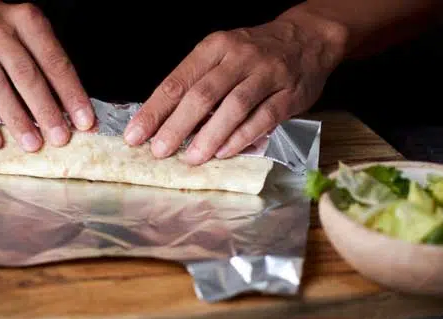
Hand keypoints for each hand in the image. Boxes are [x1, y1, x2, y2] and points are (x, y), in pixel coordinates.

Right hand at [0, 1, 94, 150]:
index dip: (71, 93)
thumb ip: (47, 67)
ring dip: (17, 119)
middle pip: (26, 74)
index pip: (54, 61)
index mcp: (27, 21)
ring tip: (32, 144)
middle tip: (60, 137)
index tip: (84, 120)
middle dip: (46, 110)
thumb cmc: (1, 32)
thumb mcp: (28, 34)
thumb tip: (70, 112)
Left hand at [123, 13, 346, 164]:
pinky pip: (262, 118)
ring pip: (232, 107)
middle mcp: (239, 58)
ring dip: (209, 136)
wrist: (308, 37)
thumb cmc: (254, 53)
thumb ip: (197, 83)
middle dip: (176, 126)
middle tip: (158, 151)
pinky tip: (224, 152)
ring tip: (191, 158)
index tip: (135, 135)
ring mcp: (266, 75)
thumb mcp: (221, 54)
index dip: (154, 110)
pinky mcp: (289, 94)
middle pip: (202, 95)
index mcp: (214, 47)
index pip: (177, 81)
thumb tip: (163, 122)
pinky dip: (241, 137)